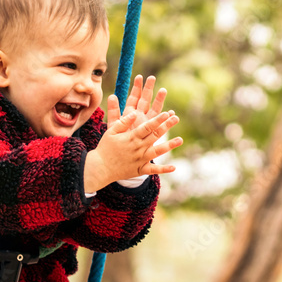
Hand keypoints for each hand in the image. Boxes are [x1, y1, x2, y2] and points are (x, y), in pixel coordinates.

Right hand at [86, 76, 182, 190]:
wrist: (100, 168)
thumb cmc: (105, 148)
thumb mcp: (111, 132)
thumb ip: (123, 122)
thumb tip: (133, 112)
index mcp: (131, 138)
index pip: (147, 127)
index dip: (157, 120)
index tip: (166, 113)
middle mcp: (138, 148)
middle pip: (155, 136)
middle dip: (166, 126)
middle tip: (176, 119)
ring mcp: (140, 159)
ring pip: (157, 152)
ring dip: (169, 146)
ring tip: (180, 140)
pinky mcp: (140, 169)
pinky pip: (153, 170)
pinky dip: (163, 169)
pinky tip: (174, 167)